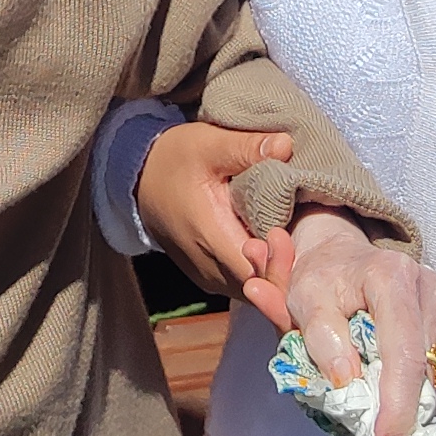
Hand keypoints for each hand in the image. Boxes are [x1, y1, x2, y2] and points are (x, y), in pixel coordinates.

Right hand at [138, 121, 291, 302]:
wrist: (140, 179)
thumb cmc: (177, 159)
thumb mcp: (209, 144)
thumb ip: (248, 148)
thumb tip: (287, 145)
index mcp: (210, 238)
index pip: (257, 275)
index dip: (282, 262)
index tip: (288, 231)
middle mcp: (210, 269)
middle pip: (262, 288)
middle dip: (286, 266)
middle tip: (295, 231)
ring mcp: (209, 278)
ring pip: (256, 291)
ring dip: (275, 270)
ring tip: (286, 236)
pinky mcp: (210, 278)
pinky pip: (244, 285)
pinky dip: (262, 271)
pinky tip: (271, 246)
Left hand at [258, 210, 435, 435]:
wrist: (344, 258)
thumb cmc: (320, 281)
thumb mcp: (302, 299)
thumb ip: (321, 337)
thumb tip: (347, 381)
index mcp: (391, 277)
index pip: (403, 353)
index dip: (397, 406)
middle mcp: (429, 287)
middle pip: (425, 369)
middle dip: (401, 415)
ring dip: (410, 404)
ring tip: (380, 414)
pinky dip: (421, 392)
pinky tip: (395, 391)